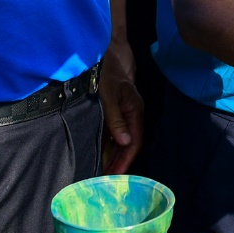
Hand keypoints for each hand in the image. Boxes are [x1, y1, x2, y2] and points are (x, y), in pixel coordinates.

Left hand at [98, 42, 143, 173]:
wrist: (107, 52)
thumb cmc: (108, 72)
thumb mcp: (109, 96)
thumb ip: (116, 119)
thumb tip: (125, 143)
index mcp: (135, 111)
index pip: (134, 142)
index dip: (125, 160)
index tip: (115, 177)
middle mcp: (132, 114)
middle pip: (128, 144)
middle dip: (118, 162)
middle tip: (105, 180)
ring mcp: (124, 112)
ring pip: (120, 140)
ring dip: (112, 155)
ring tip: (100, 172)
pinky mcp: (115, 110)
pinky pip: (113, 132)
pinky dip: (107, 144)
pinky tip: (98, 154)